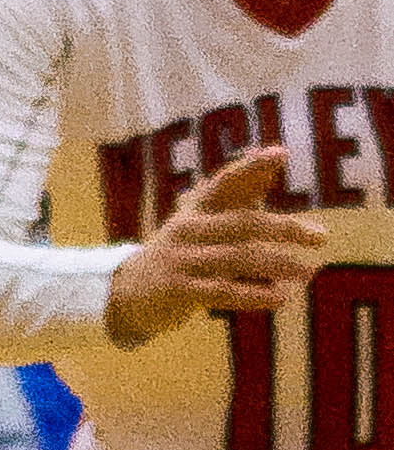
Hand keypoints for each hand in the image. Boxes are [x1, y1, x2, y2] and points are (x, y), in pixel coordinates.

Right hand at [111, 146, 326, 345]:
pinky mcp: (181, 288)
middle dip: (283, 227)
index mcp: (194, 210)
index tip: (281, 153)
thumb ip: (232, 204)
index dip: (251, 165)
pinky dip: (255, 294)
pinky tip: (281, 296)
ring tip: (308, 270)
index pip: (225, 180)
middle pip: (241, 222)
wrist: (130, 291)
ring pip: (238, 258)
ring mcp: (182, 258)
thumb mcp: (198, 227)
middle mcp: (187, 227)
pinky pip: (224, 290)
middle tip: (320, 236)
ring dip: (278, 264)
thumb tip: (265, 170)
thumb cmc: (179, 256)